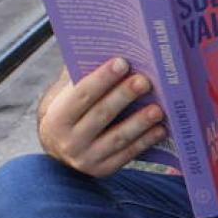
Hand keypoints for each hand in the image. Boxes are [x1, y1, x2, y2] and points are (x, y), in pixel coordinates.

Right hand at [36, 58, 166, 176]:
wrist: (60, 149)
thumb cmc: (70, 111)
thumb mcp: (65, 95)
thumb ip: (80, 76)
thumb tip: (105, 47)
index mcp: (57, 117)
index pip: (81, 95)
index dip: (102, 79)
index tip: (123, 62)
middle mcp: (69, 141)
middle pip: (101, 115)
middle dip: (124, 96)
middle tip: (145, 81)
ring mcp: (86, 159)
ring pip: (117, 138)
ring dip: (140, 122)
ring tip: (159, 108)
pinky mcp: (103, 170)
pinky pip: (127, 154)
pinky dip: (145, 141)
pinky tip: (160, 128)